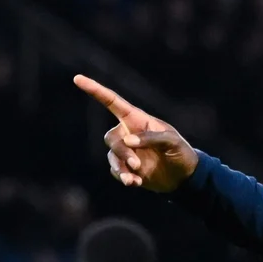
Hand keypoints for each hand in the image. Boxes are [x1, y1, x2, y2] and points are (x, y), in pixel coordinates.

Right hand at [74, 74, 198, 192]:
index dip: (95, 90)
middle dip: (122, 152)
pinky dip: (124, 177)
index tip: (78, 78)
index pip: (113, 102)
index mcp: (137, 120)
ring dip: (121, 167)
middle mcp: (127, 133)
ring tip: (133, 179)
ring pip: (112, 157)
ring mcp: (126, 151)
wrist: (185, 177)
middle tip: (138, 165)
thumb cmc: (181, 153)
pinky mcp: (126, 168)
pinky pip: (117, 171)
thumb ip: (151, 138)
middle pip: (111, 139)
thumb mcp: (172, 142)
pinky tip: (135, 183)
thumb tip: (127, 141)